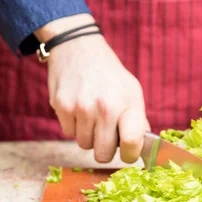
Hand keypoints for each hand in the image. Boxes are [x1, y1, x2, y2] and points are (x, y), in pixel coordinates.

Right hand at [37, 15, 149, 163]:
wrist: (77, 47)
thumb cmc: (109, 74)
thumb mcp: (131, 90)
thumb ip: (138, 119)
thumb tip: (140, 148)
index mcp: (128, 102)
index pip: (132, 143)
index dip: (131, 155)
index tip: (128, 153)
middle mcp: (105, 106)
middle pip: (103, 154)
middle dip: (105, 149)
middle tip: (106, 136)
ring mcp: (81, 107)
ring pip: (84, 145)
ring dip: (88, 136)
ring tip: (91, 115)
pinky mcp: (61, 106)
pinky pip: (69, 133)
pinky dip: (74, 126)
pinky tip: (78, 108)